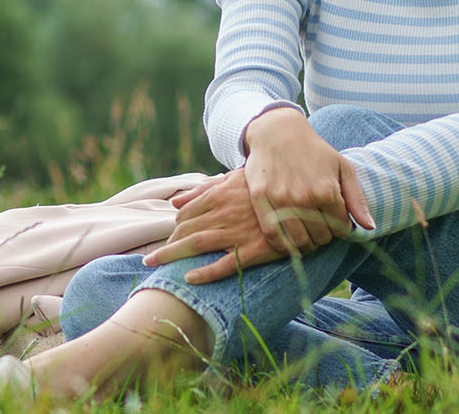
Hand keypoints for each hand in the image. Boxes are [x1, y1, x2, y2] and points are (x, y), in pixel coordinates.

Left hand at [147, 170, 287, 283]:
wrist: (305, 196)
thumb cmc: (268, 186)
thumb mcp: (236, 180)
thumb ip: (205, 189)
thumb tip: (175, 201)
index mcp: (220, 195)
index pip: (186, 213)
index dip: (174, 227)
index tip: (168, 237)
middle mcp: (224, 212)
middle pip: (185, 230)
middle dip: (166, 243)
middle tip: (152, 258)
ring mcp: (238, 232)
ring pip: (196, 244)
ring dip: (171, 255)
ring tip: (154, 265)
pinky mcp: (254, 250)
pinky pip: (224, 264)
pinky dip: (205, 273)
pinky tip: (189, 278)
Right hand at [238, 108, 375, 254]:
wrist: (277, 132)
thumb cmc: (314, 150)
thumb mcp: (343, 167)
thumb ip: (357, 199)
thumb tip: (370, 227)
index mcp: (327, 191)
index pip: (341, 229)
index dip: (340, 228)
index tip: (334, 222)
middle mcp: (304, 198)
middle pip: (320, 238)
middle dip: (324, 236)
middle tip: (319, 228)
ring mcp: (281, 200)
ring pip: (298, 242)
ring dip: (305, 244)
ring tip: (306, 235)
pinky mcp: (261, 200)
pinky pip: (273, 235)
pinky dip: (282, 245)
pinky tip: (287, 240)